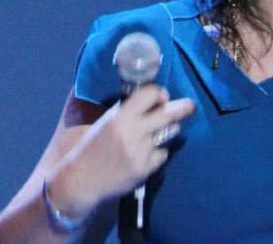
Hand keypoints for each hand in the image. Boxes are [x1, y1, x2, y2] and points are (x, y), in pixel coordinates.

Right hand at [46, 86, 194, 222]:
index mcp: (120, 115)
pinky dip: (157, 153)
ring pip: (168, 134)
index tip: (163, 98)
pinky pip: (162, 154)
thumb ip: (130, 111)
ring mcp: (140, 150)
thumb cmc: (95, 146)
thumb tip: (157, 101)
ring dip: (167, 131)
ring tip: (157, 134)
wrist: (82, 178)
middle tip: (191, 106)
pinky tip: (144, 156)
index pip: (150, 94)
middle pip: (168, 114)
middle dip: (183, 108)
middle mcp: (132, 131)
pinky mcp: (144, 168)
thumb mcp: (108, 121)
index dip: (160, 94)